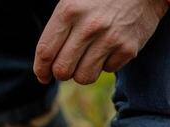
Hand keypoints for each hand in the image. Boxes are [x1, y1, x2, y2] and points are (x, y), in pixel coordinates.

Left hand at [34, 0, 168, 84]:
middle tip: (66, 68)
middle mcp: (88, 26)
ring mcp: (110, 38)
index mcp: (69, 11)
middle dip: (61, 74)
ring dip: (83, 72)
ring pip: (84, 77)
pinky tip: (109, 48)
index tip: (43, 76)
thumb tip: (45, 63)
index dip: (41, 70)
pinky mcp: (128, 48)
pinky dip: (106, 64)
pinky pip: (108, 70)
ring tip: (88, 58)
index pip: (45, 52)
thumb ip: (58, 28)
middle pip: (62, 70)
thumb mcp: (73, 0)